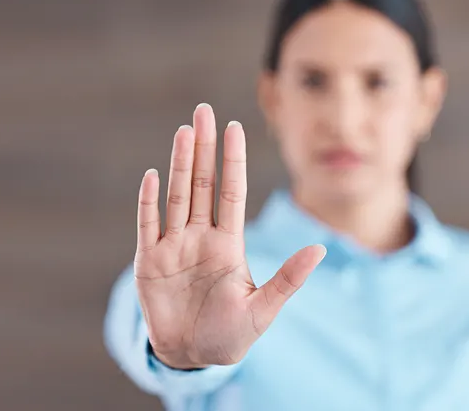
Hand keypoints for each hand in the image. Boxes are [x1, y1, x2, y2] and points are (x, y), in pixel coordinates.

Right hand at [133, 103, 326, 368]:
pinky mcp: (149, 262)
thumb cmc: (230, 336)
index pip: (232, 192)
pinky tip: (152, 175)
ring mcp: (173, 247)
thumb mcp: (263, 310)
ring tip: (183, 131)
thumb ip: (288, 279)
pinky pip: (148, 225)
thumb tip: (320, 249)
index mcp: (229, 244)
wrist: (192, 358)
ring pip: (177, 195)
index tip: (235, 127)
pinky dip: (149, 201)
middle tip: (204, 111)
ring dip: (178, 163)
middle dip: (203, 148)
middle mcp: (201, 237)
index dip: (233, 160)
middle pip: (202, 183)